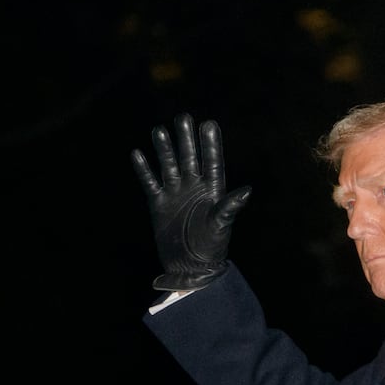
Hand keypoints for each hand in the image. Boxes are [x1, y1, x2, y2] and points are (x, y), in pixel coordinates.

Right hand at [130, 113, 251, 290]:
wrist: (190, 267)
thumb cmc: (211, 247)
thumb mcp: (221, 226)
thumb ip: (230, 207)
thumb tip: (246, 191)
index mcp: (212, 190)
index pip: (212, 161)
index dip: (210, 144)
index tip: (208, 123)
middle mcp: (194, 187)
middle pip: (189, 157)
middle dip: (186, 139)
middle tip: (183, 118)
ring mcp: (175, 193)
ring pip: (169, 165)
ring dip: (164, 149)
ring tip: (159, 130)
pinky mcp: (159, 203)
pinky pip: (150, 182)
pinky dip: (144, 169)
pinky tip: (137, 153)